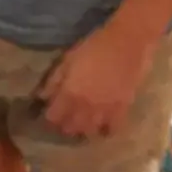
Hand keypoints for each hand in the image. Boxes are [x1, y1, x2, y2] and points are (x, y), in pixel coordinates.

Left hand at [40, 22, 158, 137]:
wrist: (128, 40)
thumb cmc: (95, 45)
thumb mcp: (68, 59)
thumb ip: (54, 80)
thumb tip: (43, 97)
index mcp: (69, 93)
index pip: (53, 118)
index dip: (50, 118)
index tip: (50, 115)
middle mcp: (85, 106)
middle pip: (70, 128)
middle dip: (65, 126)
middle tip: (66, 119)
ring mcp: (104, 109)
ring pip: (89, 131)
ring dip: (84, 129)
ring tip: (83, 123)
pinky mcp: (122, 108)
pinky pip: (112, 128)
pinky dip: (106, 129)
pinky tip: (103, 124)